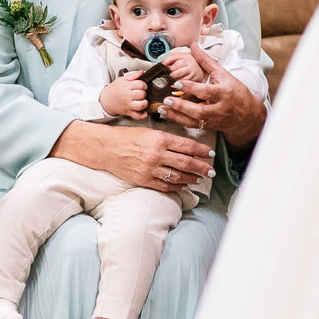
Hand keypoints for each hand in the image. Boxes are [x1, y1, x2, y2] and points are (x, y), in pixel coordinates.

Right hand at [100, 76, 148, 118]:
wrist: (105, 100)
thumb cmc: (114, 90)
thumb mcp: (122, 80)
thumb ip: (133, 76)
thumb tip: (141, 72)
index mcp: (126, 86)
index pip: (141, 84)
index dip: (144, 85)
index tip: (142, 87)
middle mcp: (127, 96)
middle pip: (142, 94)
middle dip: (143, 93)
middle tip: (140, 94)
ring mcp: (127, 105)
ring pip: (141, 105)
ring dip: (145, 103)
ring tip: (142, 101)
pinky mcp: (128, 112)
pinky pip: (137, 116)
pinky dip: (143, 115)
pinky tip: (144, 111)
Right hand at [101, 123, 215, 189]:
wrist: (106, 148)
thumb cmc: (127, 137)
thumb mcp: (150, 132)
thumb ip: (167, 140)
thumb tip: (186, 148)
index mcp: (160, 139)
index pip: (187, 146)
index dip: (202, 151)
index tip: (210, 154)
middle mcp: (157, 155)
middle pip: (186, 163)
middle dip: (202, 168)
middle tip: (211, 171)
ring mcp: (150, 169)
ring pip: (178, 176)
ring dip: (191, 178)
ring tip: (199, 179)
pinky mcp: (144, 180)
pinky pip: (165, 185)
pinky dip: (176, 186)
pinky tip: (183, 185)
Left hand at [160, 45, 267, 148]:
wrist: (247, 115)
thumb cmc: (235, 91)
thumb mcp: (224, 74)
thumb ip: (206, 61)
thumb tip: (193, 46)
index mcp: (223, 93)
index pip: (206, 91)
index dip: (191, 87)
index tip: (177, 82)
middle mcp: (218, 108)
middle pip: (198, 110)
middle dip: (181, 106)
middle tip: (166, 100)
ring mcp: (212, 120)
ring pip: (193, 120)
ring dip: (176, 116)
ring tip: (161, 109)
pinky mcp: (208, 126)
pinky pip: (192, 125)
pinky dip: (180, 121)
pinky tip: (168, 115)